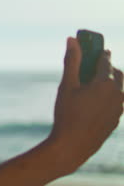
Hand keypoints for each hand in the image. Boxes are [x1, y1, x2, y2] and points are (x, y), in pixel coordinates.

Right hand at [50, 37, 122, 172]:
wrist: (73, 146)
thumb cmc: (67, 114)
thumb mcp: (66, 85)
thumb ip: (72, 61)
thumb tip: (72, 39)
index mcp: (106, 82)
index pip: (106, 60)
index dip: (100, 53)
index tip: (96, 49)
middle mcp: (118, 94)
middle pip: (117, 74)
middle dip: (107, 68)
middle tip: (93, 67)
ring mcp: (120, 108)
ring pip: (119, 89)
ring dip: (109, 83)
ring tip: (92, 85)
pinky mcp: (117, 119)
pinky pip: (117, 102)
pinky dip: (109, 97)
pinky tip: (94, 103)